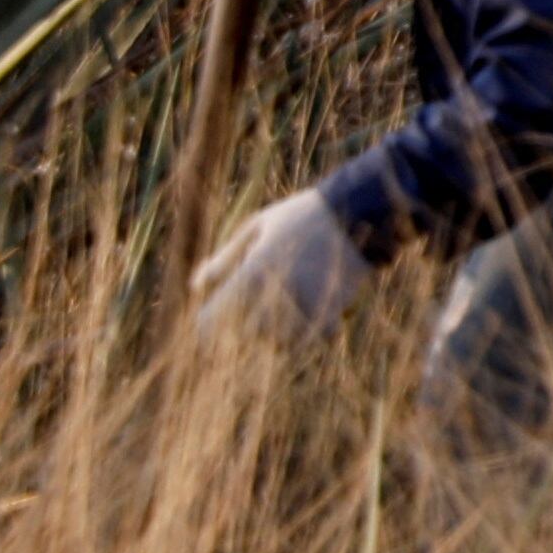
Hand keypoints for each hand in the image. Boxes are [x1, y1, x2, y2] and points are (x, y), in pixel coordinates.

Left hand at [194, 186, 373, 341]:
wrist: (357, 211)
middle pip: (247, 333)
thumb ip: (224, 258)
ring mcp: (306, 305)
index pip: (216, 315)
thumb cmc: (299, 216)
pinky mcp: (332, 310)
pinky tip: (307, 318)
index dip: (206, 324)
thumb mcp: (256, 227)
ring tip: (278, 316)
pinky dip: (309, 334)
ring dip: (274, 335)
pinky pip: (314, 338)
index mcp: (253, 271)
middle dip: (242, 329)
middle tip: (247, 315)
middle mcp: (278, 294)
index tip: (205, 324)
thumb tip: (195, 287)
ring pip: (280, 341)